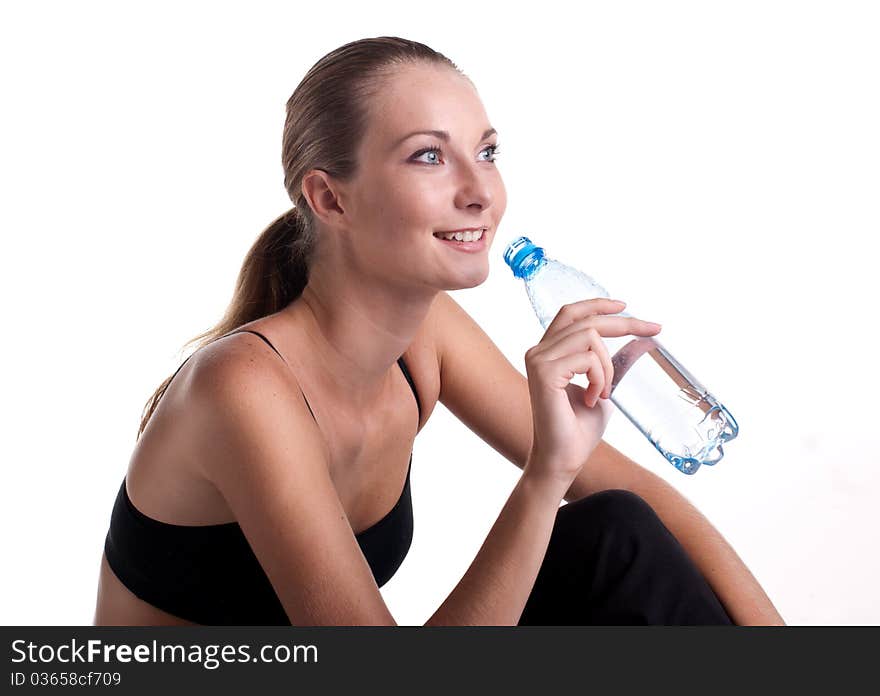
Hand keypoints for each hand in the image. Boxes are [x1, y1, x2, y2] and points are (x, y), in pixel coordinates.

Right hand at [523, 298, 661, 489]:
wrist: (563, 459)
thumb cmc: (579, 430)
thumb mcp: (601, 387)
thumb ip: (608, 365)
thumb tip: (635, 344)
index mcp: (548, 352)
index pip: (571, 313)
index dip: (598, 304)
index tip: (625, 305)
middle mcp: (538, 351)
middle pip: (586, 320)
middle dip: (624, 323)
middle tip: (655, 330)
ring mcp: (539, 360)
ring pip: (591, 336)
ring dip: (608, 365)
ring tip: (603, 392)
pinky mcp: (544, 373)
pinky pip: (588, 359)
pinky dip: (601, 378)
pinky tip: (593, 399)